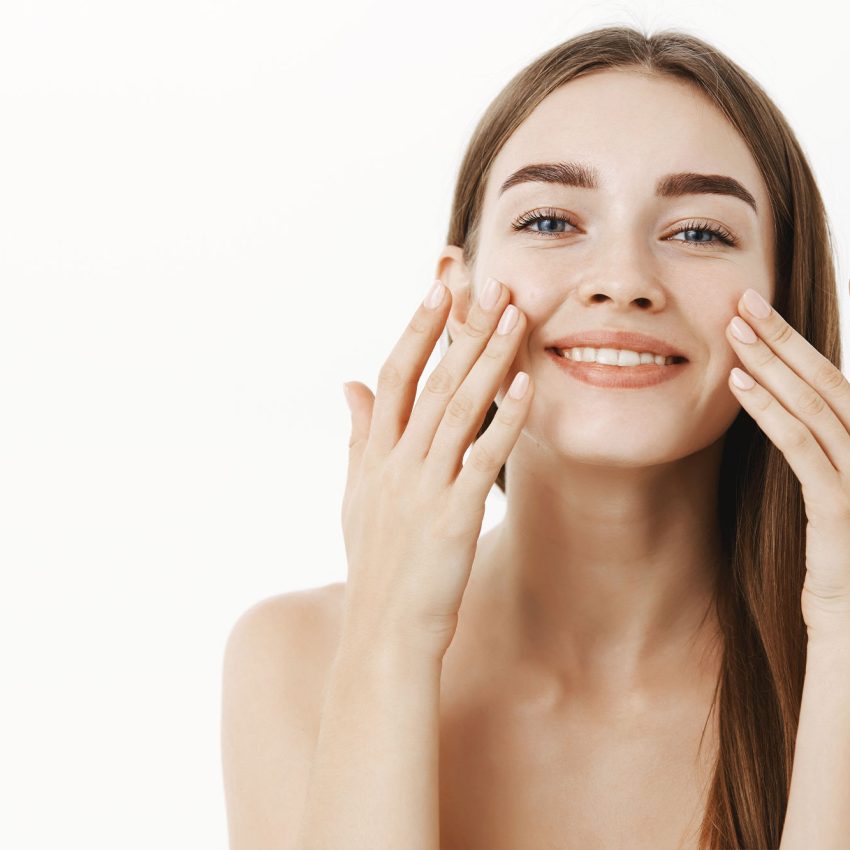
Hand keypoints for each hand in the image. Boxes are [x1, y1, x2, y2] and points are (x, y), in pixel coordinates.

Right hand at [339, 277, 531, 658]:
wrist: (382, 632)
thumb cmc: (375, 563)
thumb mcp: (356, 494)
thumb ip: (358, 434)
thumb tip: (349, 382)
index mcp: (375, 454)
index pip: (395, 375)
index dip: (417, 329)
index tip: (439, 287)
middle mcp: (396, 463)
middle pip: (430, 381)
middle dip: (460, 328)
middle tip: (489, 282)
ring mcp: (424, 488)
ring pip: (458, 409)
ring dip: (488, 359)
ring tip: (515, 316)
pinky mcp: (453, 517)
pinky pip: (484, 459)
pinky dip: (506, 420)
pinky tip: (527, 384)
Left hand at [726, 287, 849, 640]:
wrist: (849, 638)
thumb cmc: (828, 570)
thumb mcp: (818, 502)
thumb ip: (808, 454)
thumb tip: (772, 411)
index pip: (831, 386)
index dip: (795, 345)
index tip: (755, 313)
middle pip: (829, 384)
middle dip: (785, 340)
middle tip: (744, 301)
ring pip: (820, 409)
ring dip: (775, 366)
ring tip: (734, 333)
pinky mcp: (843, 512)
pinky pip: (807, 452)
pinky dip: (773, 415)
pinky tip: (741, 388)